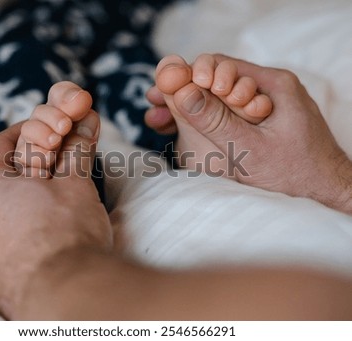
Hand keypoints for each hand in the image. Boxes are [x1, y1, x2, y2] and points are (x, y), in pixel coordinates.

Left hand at [0, 120, 111, 317]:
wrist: (63, 295)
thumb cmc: (67, 235)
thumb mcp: (76, 184)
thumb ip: (77, 151)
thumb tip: (84, 125)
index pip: (1, 143)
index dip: (26, 132)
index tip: (46, 133)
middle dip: (27, 170)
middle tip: (56, 170)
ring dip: (20, 204)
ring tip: (52, 207)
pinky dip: (17, 233)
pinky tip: (42, 239)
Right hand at [146, 54, 351, 212]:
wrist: (326, 194)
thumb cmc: (296, 174)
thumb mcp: (250, 148)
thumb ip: (215, 120)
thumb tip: (181, 92)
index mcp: (273, 84)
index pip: (220, 65)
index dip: (188, 76)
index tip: (164, 91)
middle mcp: (268, 89)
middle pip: (215, 81)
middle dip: (182, 92)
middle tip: (154, 103)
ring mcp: (263, 105)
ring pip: (217, 98)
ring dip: (188, 107)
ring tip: (158, 119)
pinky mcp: (259, 122)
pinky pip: (225, 114)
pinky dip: (202, 120)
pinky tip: (180, 129)